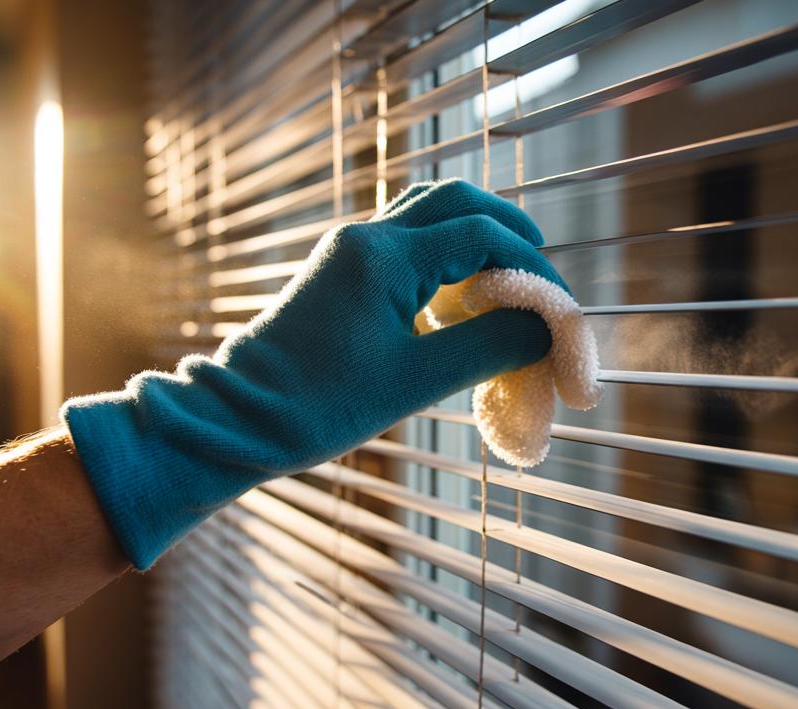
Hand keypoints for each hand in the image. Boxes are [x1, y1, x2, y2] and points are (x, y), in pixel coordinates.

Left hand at [63, 179, 566, 567]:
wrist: (237, 419)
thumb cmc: (319, 407)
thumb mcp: (414, 381)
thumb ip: (487, 346)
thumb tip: (545, 327)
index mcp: (385, 257)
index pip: (484, 235)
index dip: (535, 270)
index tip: (560, 315)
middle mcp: (366, 237)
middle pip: (458, 200)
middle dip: (511, 234)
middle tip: (543, 280)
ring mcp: (349, 249)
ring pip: (430, 212)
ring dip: (477, 237)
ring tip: (509, 286)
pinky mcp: (340, 269)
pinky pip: (406, 239)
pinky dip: (445, 254)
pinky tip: (459, 301)